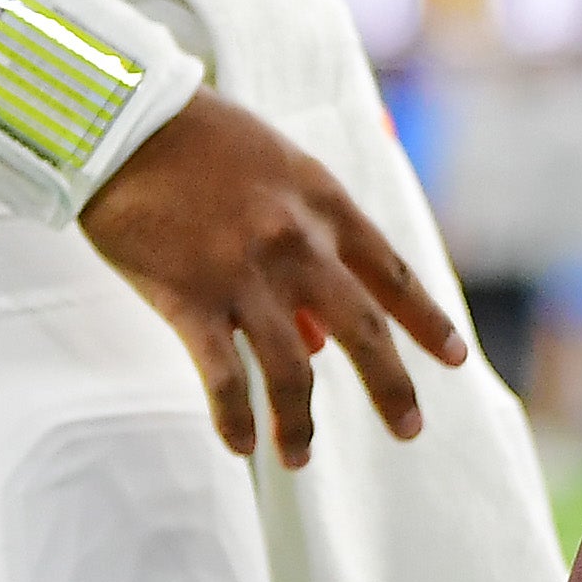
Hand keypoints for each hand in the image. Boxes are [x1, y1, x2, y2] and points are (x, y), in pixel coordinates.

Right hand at [79, 92, 466, 467]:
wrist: (126, 123)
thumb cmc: (201, 140)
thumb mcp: (276, 172)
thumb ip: (307, 242)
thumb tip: (316, 337)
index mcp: (325, 204)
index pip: (393, 274)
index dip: (427, 320)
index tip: (455, 358)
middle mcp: (297, 244)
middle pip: (363, 331)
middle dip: (392, 386)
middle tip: (409, 429)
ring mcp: (245, 275)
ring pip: (293, 371)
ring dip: (298, 425)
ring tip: (298, 458)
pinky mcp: (190, 299)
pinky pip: (223, 378)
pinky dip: (235, 419)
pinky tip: (239, 445)